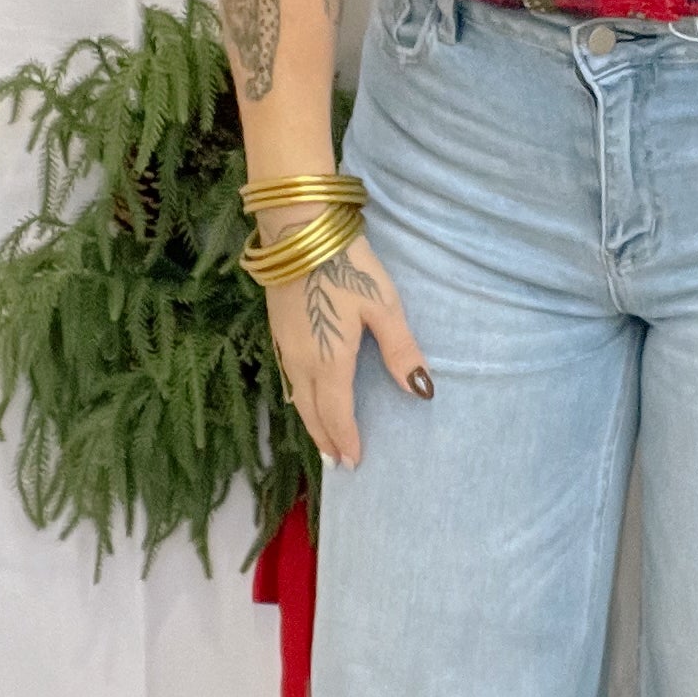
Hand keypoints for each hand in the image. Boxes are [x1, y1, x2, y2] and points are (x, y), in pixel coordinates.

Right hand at [264, 218, 432, 468]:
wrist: (297, 232)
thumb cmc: (347, 267)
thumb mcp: (383, 307)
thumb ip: (401, 351)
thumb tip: (421, 391)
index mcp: (330, 362)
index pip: (337, 414)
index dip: (346, 440)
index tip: (354, 463)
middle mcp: (302, 362)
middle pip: (313, 413)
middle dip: (326, 440)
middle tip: (337, 464)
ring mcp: (284, 347)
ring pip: (297, 398)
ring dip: (311, 423)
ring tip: (323, 441)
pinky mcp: (277, 332)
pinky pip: (288, 379)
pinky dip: (299, 399)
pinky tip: (304, 398)